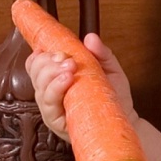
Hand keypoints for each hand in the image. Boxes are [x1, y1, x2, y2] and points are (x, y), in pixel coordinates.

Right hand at [22, 33, 137, 140]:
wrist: (125, 118)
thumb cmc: (112, 95)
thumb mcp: (109, 68)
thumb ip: (101, 52)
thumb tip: (90, 38)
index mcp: (56, 79)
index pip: (36, 65)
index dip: (41, 55)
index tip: (56, 50)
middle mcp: (50, 94)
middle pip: (36, 73)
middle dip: (48, 62)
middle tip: (67, 58)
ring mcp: (52, 109)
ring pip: (40, 88)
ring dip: (52, 73)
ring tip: (69, 66)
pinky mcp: (58, 123)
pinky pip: (49, 106)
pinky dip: (55, 89)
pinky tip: (66, 80)